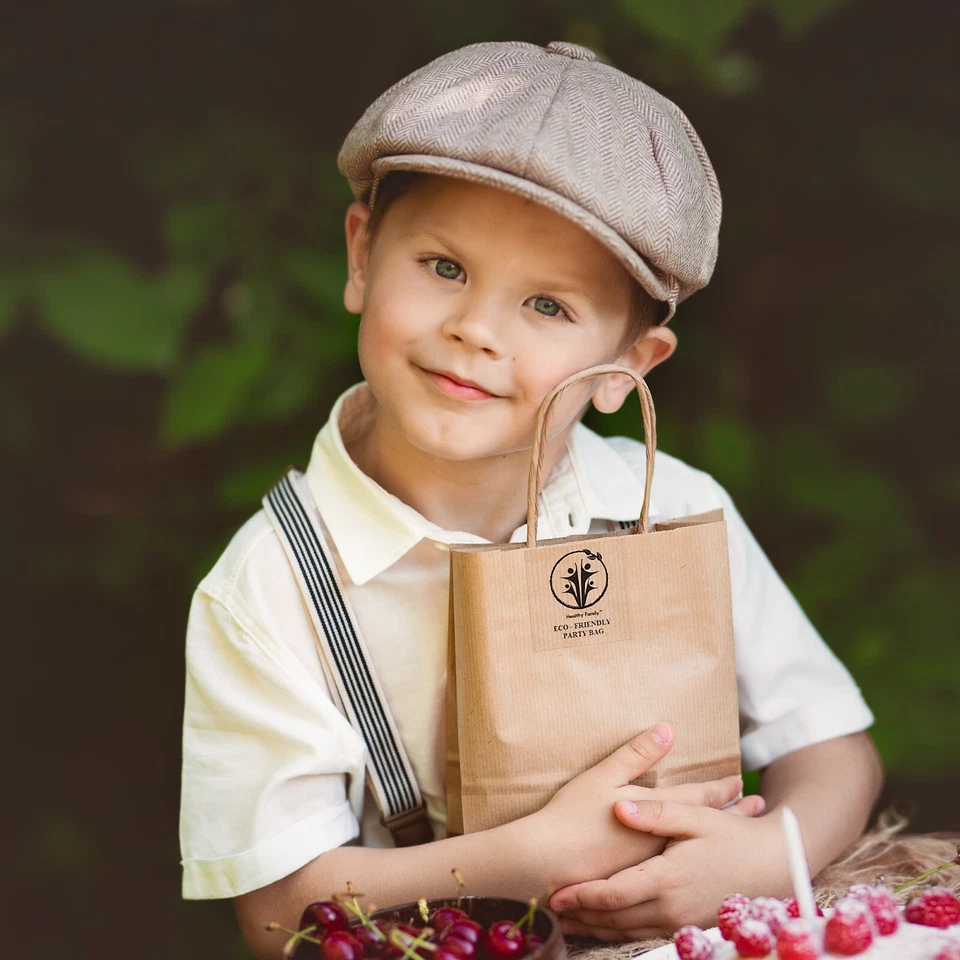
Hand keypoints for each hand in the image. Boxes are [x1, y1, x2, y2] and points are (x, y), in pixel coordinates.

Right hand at [523, 723, 759, 889]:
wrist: (545, 864)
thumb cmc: (572, 816)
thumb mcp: (603, 776)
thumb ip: (637, 754)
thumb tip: (669, 729)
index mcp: (656, 814)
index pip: (699, 799)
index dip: (721, 789)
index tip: (742, 782)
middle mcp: (661, 843)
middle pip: (704, 827)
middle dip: (730, 816)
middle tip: (755, 810)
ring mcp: (650, 866)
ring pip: (691, 849)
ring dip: (714, 839)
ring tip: (732, 835)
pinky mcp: (636, 881)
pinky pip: (673, 868)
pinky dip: (690, 859)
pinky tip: (691, 861)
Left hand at [549, 798, 786, 940]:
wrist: (775, 866)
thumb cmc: (734, 837)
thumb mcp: (696, 817)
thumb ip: (656, 813)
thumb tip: (618, 807)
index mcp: (668, 879)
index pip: (613, 894)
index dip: (582, 896)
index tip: (556, 892)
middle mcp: (671, 908)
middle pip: (615, 919)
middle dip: (582, 915)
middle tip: (552, 909)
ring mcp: (681, 922)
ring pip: (628, 931)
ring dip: (597, 927)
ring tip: (569, 920)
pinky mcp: (689, 928)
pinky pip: (645, 934)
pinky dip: (620, 932)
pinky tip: (605, 925)